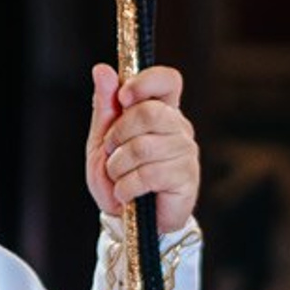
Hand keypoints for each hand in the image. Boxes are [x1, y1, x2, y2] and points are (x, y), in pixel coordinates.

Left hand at [86, 62, 199, 235]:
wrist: (127, 221)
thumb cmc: (118, 177)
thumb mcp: (103, 140)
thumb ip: (105, 106)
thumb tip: (102, 69)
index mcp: (161, 110)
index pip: (168, 80)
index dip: (145, 82)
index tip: (123, 98)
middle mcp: (178, 127)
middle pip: (150, 112)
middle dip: (118, 134)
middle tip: (112, 152)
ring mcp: (186, 152)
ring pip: (143, 147)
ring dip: (118, 166)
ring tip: (119, 178)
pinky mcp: (187, 178)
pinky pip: (149, 174)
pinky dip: (126, 187)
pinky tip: (127, 194)